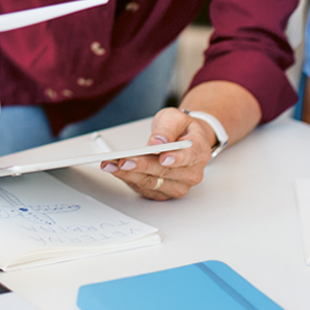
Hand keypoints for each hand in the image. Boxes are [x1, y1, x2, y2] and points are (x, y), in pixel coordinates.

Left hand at [100, 107, 215, 199]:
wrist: (183, 139)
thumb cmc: (180, 129)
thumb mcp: (175, 118)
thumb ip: (167, 128)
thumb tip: (159, 140)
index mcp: (198, 152)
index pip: (188, 157)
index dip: (175, 159)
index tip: (162, 158)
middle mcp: (191, 173)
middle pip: (164, 172)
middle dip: (141, 166)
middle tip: (123, 161)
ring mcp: (178, 185)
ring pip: (152, 183)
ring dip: (129, 175)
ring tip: (111, 165)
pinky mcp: (163, 192)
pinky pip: (144, 188)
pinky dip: (128, 179)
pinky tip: (115, 170)